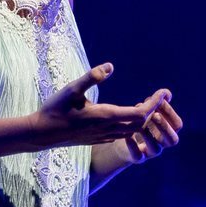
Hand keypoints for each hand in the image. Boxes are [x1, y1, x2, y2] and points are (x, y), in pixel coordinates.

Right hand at [31, 63, 176, 150]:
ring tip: (148, 105)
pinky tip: (129, 117)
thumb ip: (92, 76)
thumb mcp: (71, 89)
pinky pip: (122, 135)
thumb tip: (111, 66)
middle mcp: (108, 130)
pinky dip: (132, 126)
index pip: (140, 113)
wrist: (41, 134)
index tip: (164, 93)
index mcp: (105, 116)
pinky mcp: (98, 140)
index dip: (155, 103)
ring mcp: (103, 137)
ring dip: (143, 120)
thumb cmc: (54, 109)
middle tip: (161, 97)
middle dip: (153, 111)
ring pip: (132, 131)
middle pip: (140, 124)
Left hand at [119, 87, 182, 164]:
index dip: (170, 113)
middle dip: (164, 126)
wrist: (124, 144)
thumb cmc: (139, 124)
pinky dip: (133, 146)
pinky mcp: (137, 158)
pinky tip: (128, 136)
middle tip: (154, 115)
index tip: (159, 101)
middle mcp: (162, 144)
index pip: (177, 125)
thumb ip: (157, 103)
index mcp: (168, 132)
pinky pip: (138, 156)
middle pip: (173, 139)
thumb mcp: (148, 112)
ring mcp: (150, 152)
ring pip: (156, 149)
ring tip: (139, 124)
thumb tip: (167, 93)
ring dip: (149, 135)